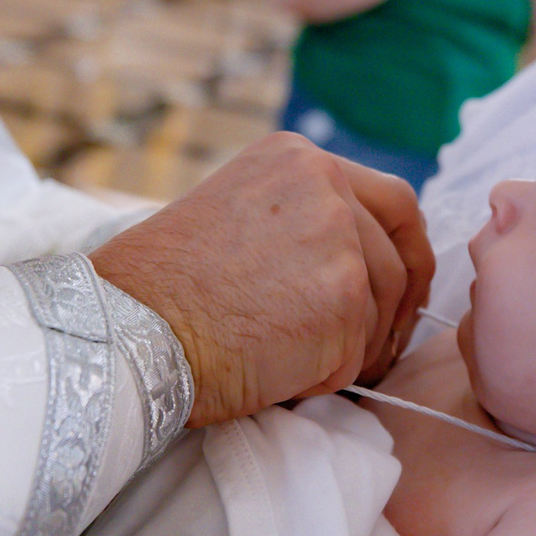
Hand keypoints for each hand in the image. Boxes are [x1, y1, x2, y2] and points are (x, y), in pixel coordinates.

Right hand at [90, 133, 432, 425]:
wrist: (128, 328)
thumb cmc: (165, 291)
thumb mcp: (239, 217)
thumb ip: (302, 221)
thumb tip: (365, 262)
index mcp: (298, 159)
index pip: (394, 201)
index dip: (407, 253)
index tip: (401, 291)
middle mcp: (326, 184)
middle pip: (402, 254)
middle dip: (402, 306)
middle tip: (384, 346)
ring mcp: (339, 238)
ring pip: (385, 308)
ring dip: (354, 348)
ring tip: (299, 366)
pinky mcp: (344, 296)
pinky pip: (358, 353)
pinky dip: (326, 377)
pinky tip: (280, 375)